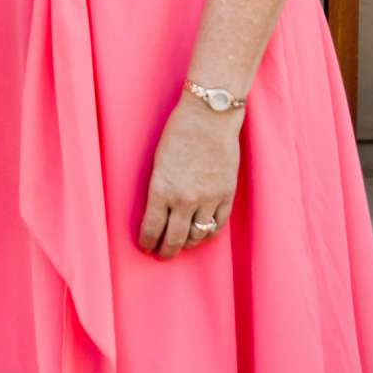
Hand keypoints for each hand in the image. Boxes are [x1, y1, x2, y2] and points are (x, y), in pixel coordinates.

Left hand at [138, 93, 241, 256]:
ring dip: (188, 244)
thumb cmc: (178, 132)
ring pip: (197, 235)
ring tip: (181, 245)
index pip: (151, 228)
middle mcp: (184, 198)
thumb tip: (158, 211)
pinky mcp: (227, 194)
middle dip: (166, 251)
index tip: (145, 247)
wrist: (210, 116)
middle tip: (162, 255)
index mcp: (161, 189)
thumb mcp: (158, 161)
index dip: (147, 242)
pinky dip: (209, 233)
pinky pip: (218, 224)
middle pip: (174, 239)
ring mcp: (208, 198)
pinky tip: (202, 234)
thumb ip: (159, 188)